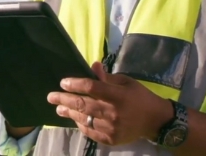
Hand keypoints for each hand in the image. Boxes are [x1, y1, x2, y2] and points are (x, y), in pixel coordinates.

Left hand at [47, 62, 173, 146]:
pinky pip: (90, 132)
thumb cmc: (140, 97)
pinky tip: (74, 119)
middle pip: (83, 105)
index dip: (76, 84)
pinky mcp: (110, 139)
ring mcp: (111, 128)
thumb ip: (108, 77)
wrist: (155, 121)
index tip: (63, 82)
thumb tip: (93, 66)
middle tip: (51, 96)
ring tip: (58, 108)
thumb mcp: (126, 82)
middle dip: (64, 99)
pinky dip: (81, 125)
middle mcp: (113, 112)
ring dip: (69, 113)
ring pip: (84, 119)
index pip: (92, 88)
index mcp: (118, 95)